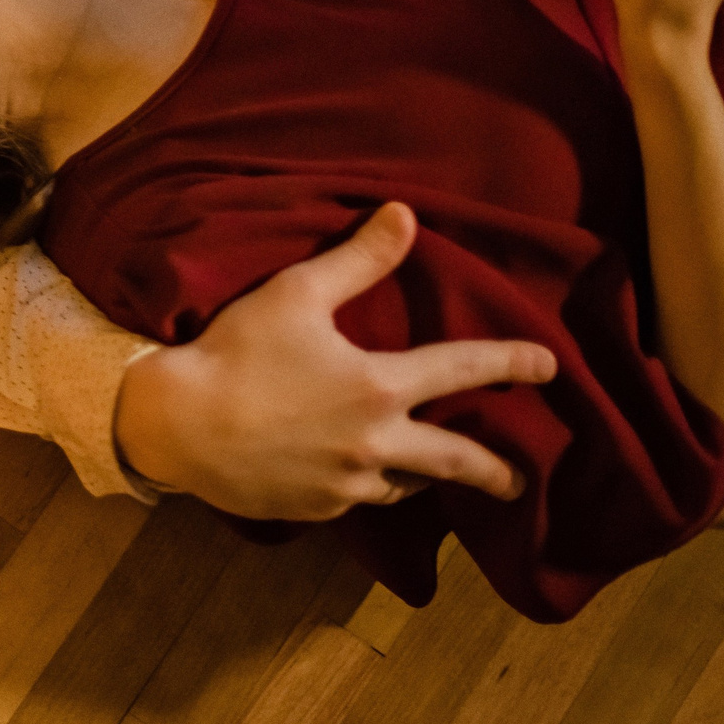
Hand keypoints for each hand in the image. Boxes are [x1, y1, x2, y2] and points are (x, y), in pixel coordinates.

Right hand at [114, 203, 557, 521]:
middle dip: (495, 471)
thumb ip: (358, 259)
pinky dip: (365, 484)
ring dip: (423, 476)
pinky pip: (355, 498)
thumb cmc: (234, 352)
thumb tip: (405, 214)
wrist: (175, 424)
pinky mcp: (315, 509)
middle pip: (457, 461)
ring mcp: (347, 484)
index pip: (464, 371)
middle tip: (517, 480)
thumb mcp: (296, 293)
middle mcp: (377, 444)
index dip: (511, 362)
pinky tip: (351, 475)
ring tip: (428, 473)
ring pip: (405, 485)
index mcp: (380, 387)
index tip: (549, 366)